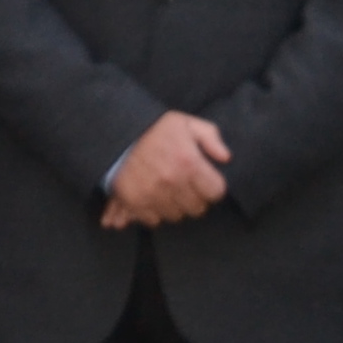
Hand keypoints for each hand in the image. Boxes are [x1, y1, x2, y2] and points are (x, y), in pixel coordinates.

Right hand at [100, 110, 232, 227]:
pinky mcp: (134, 202)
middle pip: (197, 209)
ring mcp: (152, 194)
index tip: (204, 180)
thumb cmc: (155, 128)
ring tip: (167, 190)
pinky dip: (153, 212)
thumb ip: (211, 137)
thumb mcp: (187, 123)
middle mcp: (172, 182)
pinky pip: (153, 220)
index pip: (216, 192)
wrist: (116, 132)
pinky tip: (152, 197)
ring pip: (176, 216)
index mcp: (189, 162)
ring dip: (174, 206)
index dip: (212, 186)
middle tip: (185, 185)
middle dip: (194, 198)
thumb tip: (226, 158)